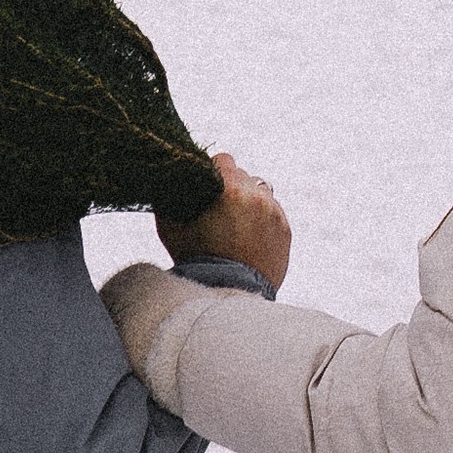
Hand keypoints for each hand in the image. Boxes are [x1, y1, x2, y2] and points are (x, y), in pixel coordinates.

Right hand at [156, 150, 291, 293]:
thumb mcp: (170, 224)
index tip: (206, 186)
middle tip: (218, 210)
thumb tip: (168, 180)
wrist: (225, 292)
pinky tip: (247, 237)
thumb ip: (170, 196)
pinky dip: (262, 220)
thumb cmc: (194, 258)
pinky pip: (273, 214)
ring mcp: (274, 213)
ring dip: (249, 202)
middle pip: (244, 176)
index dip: (212, 171)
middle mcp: (257, 196)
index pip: (224, 160)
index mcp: (230, 189)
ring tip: (234, 225)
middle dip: (231, 188)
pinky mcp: (285, 231)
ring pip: (261, 193)